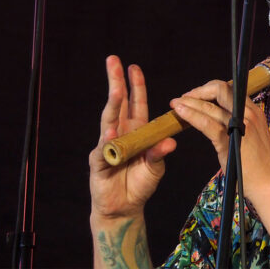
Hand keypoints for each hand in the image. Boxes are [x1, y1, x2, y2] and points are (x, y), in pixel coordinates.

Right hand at [89, 56, 176, 219]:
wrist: (124, 208)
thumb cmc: (140, 184)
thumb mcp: (155, 167)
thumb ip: (159, 154)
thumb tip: (170, 142)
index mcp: (136, 131)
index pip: (135, 103)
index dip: (135, 86)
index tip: (134, 67)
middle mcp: (120, 134)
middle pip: (117, 104)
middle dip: (115, 82)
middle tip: (113, 61)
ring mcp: (108, 146)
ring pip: (109, 121)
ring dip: (113, 105)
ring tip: (117, 90)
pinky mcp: (99, 162)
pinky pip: (104, 149)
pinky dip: (108, 141)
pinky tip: (111, 133)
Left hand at [169, 80, 269, 197]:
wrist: (268, 183)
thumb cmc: (260, 164)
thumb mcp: (253, 136)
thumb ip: (241, 123)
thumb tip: (222, 117)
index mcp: (254, 111)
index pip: (231, 89)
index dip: (211, 89)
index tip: (198, 95)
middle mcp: (248, 113)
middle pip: (220, 90)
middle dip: (199, 91)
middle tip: (184, 98)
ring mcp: (239, 125)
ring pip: (210, 106)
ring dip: (189, 102)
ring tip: (175, 104)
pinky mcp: (229, 139)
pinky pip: (206, 122)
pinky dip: (191, 115)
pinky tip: (181, 113)